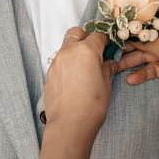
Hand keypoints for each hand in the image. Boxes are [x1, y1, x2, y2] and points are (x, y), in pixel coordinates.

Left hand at [36, 28, 116, 158]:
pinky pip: (60, 61)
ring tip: (85, 67)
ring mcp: (57, 62)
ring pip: (66, 47)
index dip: (105, 40)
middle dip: (86, 38)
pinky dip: (68, 63)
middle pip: (77, 33)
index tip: (109, 47)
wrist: (69, 125)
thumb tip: (109, 63)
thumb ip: (107, 68)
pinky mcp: (50, 74)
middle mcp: (69, 51)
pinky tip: (75, 78)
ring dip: (76, 50)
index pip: (98, 35)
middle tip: (95, 52)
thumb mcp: (106, 84)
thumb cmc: (91, 106)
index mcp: (86, 50)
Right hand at [116, 14, 158, 105]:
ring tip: (116, 68)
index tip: (116, 30)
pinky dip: (143, 72)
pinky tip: (131, 79)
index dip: (133, 26)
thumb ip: (147, 43)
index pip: (150, 21)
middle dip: (129, 46)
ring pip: (147, 54)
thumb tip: (129, 36)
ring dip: (132, 61)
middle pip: (146, 39)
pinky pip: (152, 67)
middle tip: (111, 50)